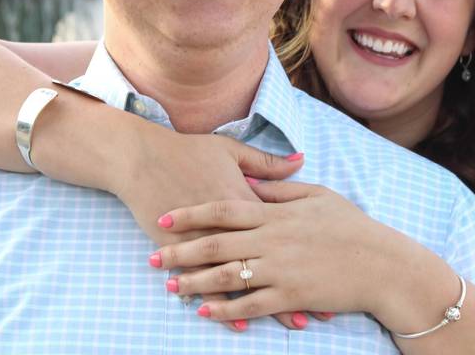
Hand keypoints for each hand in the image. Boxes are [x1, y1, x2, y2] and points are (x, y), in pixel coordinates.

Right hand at [110, 127, 308, 329]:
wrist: (142, 157)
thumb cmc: (189, 151)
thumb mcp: (231, 150)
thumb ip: (267, 162)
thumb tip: (300, 160)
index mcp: (245, 199)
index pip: (283, 231)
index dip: (307, 252)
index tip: (332, 271)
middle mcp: (230, 225)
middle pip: (269, 260)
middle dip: (296, 285)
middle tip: (321, 308)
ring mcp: (205, 240)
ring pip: (242, 278)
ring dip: (268, 302)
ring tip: (292, 322)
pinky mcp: (184, 251)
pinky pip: (208, 284)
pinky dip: (226, 305)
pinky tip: (242, 322)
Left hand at [150, 180, 440, 329]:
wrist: (384, 265)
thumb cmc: (353, 227)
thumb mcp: (318, 196)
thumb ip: (281, 189)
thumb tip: (252, 183)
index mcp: (276, 214)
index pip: (223, 210)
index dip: (191, 213)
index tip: (164, 216)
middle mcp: (273, 240)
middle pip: (216, 244)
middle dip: (180, 251)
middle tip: (153, 257)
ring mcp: (281, 270)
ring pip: (227, 276)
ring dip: (194, 282)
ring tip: (170, 285)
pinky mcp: (291, 296)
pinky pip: (251, 304)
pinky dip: (226, 309)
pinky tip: (205, 311)